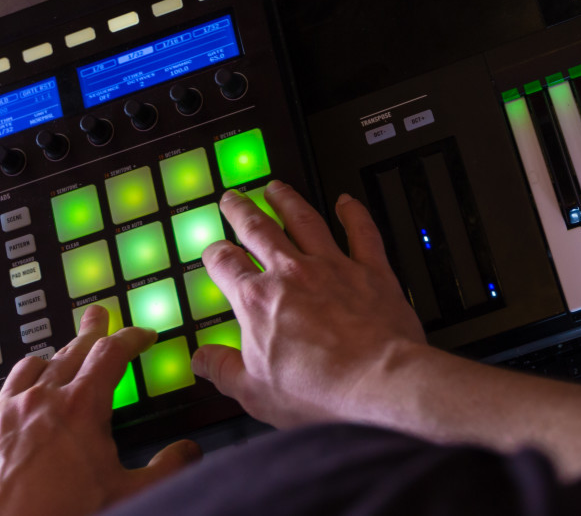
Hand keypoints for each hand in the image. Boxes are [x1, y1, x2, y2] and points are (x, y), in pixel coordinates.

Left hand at [0, 306, 200, 515]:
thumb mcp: (129, 495)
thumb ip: (166, 468)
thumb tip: (188, 452)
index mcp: (82, 407)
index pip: (112, 351)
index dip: (132, 337)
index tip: (143, 335)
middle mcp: (42, 400)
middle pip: (71, 348)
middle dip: (92, 330)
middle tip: (99, 315)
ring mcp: (8, 413)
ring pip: (34, 365)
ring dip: (56, 355)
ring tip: (63, 354)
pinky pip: (5, 390)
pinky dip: (23, 381)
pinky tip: (25, 394)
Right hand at [191, 181, 425, 427]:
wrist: (378, 381)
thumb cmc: (321, 389)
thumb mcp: (255, 392)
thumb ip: (224, 370)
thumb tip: (202, 360)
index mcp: (257, 301)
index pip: (225, 264)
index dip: (214, 255)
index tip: (213, 252)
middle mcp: (291, 274)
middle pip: (258, 230)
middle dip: (241, 211)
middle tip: (233, 198)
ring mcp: (332, 267)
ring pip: (304, 220)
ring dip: (287, 200)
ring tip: (276, 188)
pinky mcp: (370, 270)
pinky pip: (362, 232)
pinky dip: (354, 214)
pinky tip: (347, 202)